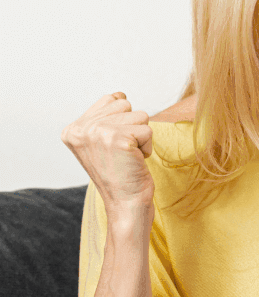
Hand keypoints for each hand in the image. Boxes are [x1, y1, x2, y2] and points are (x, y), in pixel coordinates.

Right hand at [61, 92, 154, 213]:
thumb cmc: (119, 173)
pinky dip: (147, 147)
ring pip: (140, 116)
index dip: (121, 121)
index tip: (112, 146)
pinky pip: (148, 131)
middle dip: (132, 127)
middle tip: (122, 153)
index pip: (110, 100)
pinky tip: (135, 161)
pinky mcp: (119, 139)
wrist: (125, 203)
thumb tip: (120, 94)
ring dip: (141, 137)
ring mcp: (98, 132)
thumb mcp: (102, 142)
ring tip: (128, 157)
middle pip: (125, 104)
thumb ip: (105, 117)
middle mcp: (81, 129)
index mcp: (73, 129)